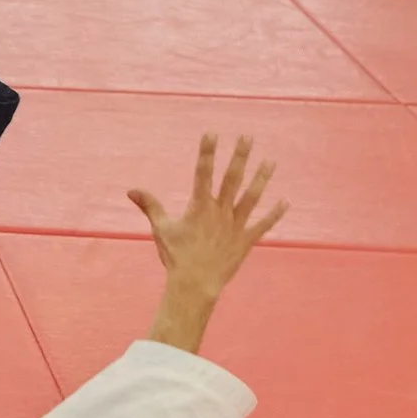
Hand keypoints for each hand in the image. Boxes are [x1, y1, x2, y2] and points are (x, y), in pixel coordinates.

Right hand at [130, 133, 285, 300]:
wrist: (195, 283)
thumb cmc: (176, 256)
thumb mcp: (160, 229)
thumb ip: (150, 206)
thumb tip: (131, 190)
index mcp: (199, 207)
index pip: (202, 173)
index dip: (207, 152)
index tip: (211, 133)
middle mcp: (220, 212)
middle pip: (232, 178)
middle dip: (240, 156)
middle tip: (248, 137)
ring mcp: (235, 225)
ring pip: (252, 197)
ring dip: (261, 178)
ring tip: (271, 161)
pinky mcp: (246, 240)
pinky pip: (263, 224)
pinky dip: (275, 214)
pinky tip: (285, 201)